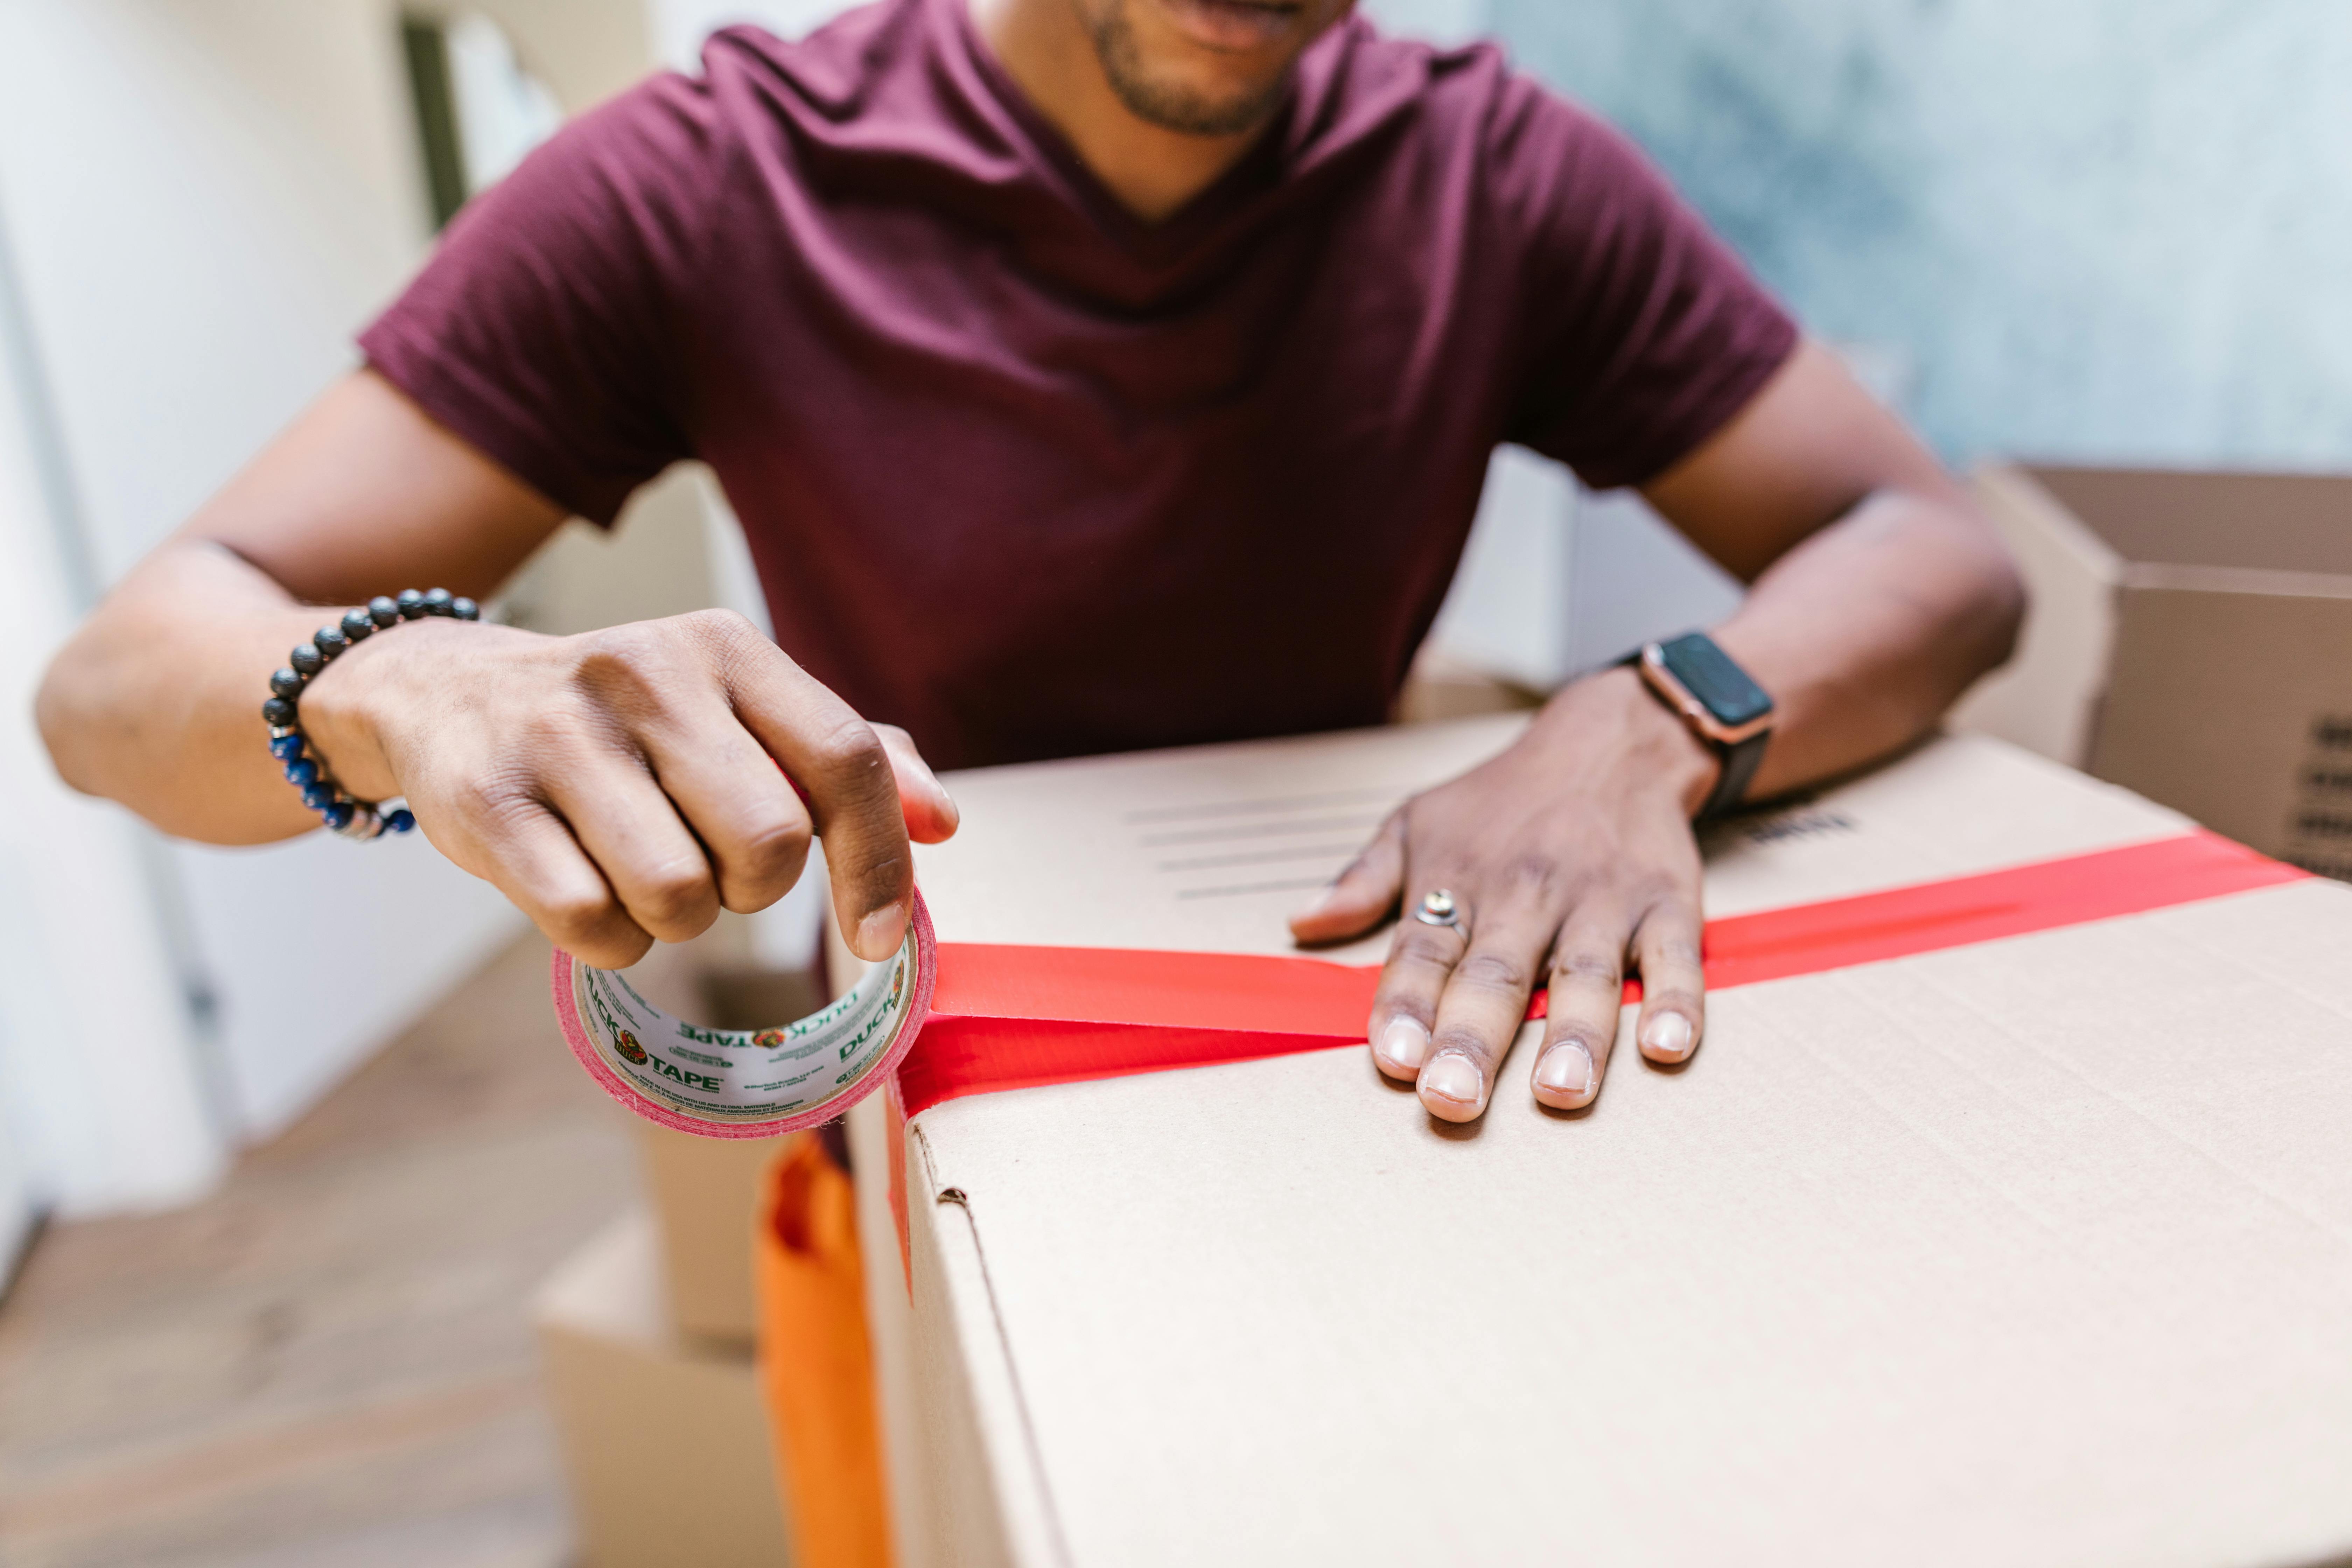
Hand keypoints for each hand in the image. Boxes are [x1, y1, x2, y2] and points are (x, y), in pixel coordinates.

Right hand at [298, 608, 957, 968]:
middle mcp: (647, 673)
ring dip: (671, 916)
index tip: (879, 937)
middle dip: (752, 888)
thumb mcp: (731, 711)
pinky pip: (593, 923)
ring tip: (633, 867)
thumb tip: (943, 820)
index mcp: (725, 648)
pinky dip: (605, 938)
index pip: (846, 758)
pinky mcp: (488, 802)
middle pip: (769, 844)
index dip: (880, 862)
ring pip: (680, 896)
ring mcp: (561, 734)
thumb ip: (843, 759)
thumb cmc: (621, 726)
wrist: (440, 691)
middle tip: (706, 863)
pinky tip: (579, 886)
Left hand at [1289, 668, 1717, 1121]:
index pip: (1423, 952)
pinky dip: (1676, 1001)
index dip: (1404, 1005)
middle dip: (1473, 1040)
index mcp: (1460, 882)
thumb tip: (1300, 925)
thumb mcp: (1417, 820)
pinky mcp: (1668, 903)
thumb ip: (1362, 881)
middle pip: (1496, 975)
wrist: (1611, 740)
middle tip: (1454, 1100)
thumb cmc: (1502, 799)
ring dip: (1575, 1035)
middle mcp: (1527, 894)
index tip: (1393, 1059)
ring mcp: (1602, 901)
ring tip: (1559, 1092)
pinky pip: (1675, 958)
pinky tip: (1668, 1046)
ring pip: (1585, 974)